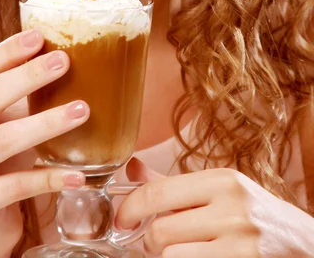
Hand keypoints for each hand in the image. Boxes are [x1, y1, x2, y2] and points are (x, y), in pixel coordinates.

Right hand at [0, 30, 89, 257]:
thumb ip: (22, 93)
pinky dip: (49, 178)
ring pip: (2, 139)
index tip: (39, 36)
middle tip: (64, 61)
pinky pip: (14, 187)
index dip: (7, 52)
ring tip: (82, 110)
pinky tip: (79, 174)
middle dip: (27, 76)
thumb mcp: (4, 121)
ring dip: (46, 123)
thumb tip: (68, 54)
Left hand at [116, 158, 313, 257]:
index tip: (122, 220)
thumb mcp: (215, 190)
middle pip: (160, 231)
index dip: (130, 209)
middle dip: (149, 242)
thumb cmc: (250, 213)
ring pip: (171, 257)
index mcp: (220, 179)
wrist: (300, 241)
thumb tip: (132, 169)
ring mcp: (239, 240)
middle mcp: (231, 206)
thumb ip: (171, 184)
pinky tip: (196, 257)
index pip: (157, 192)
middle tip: (155, 242)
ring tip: (179, 251)